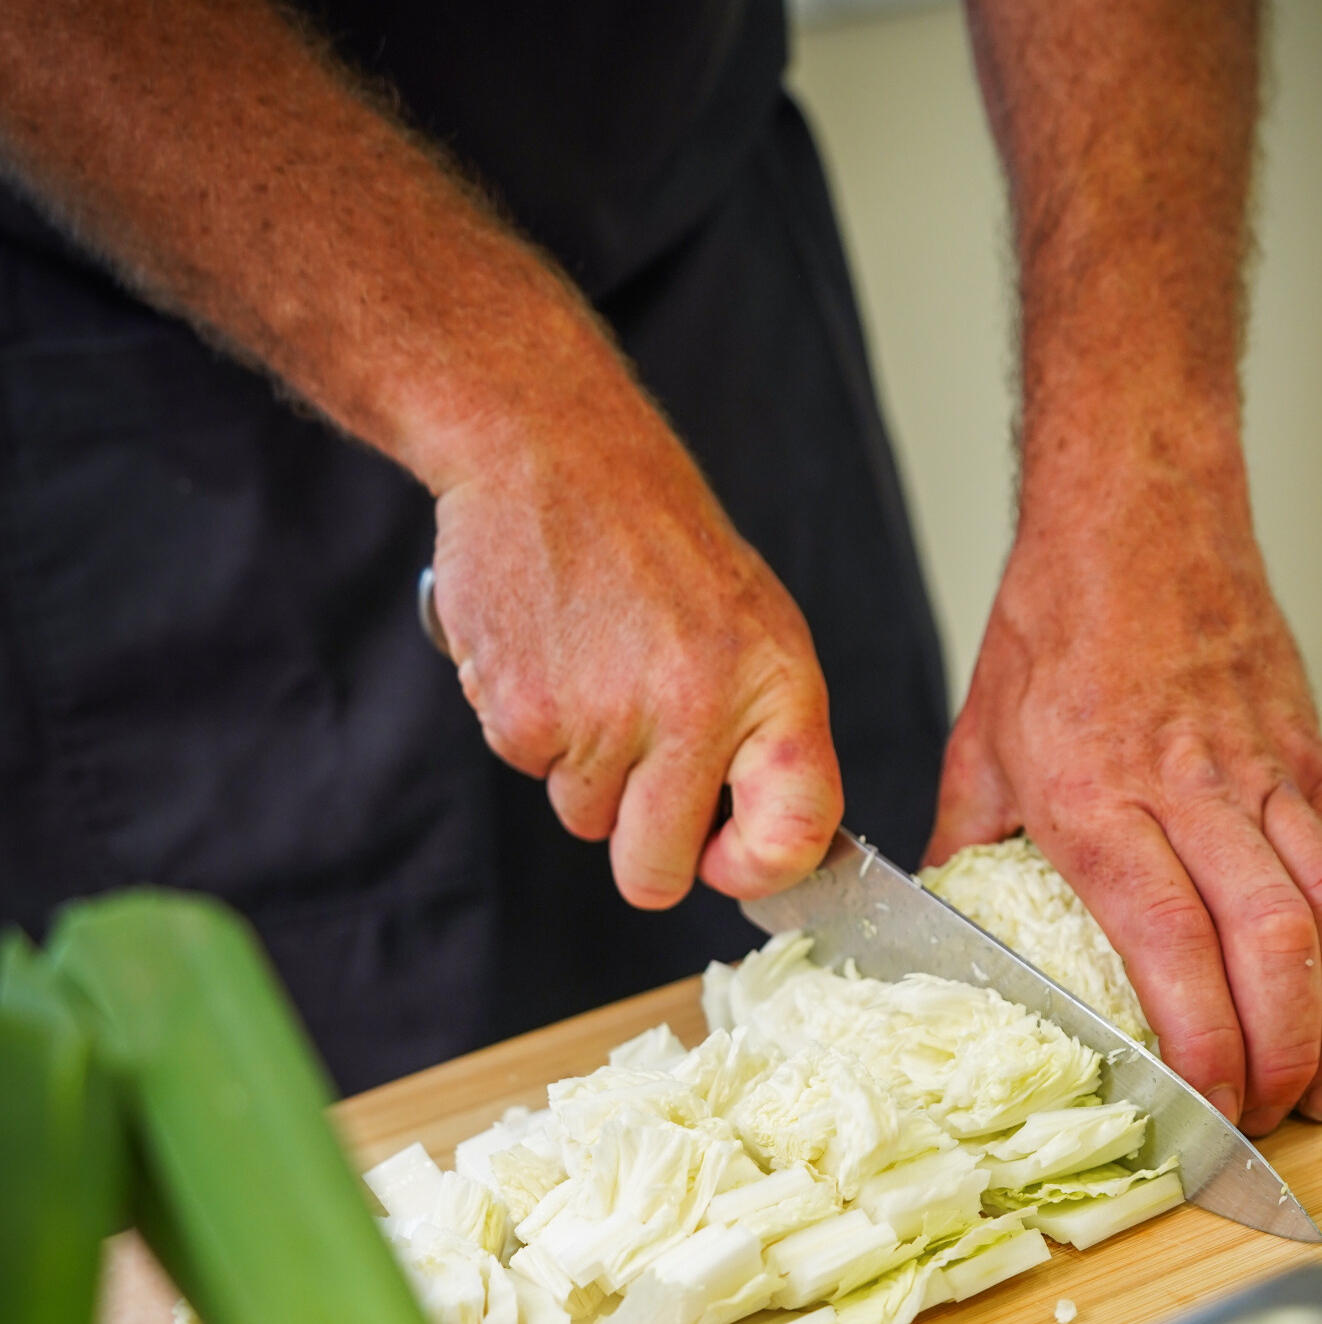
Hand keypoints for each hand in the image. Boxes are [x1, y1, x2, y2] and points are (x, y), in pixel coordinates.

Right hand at [423, 337, 842, 910]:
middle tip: (637, 769)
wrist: (551, 449)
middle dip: (642, 846)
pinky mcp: (524, 713)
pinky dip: (531, 726)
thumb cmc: (658, 542)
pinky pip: (528, 770)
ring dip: (583, 769)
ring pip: (584, 820)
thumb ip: (765, 739)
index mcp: (774, 688)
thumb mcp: (755, 627)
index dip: (756, 872)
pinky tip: (550, 652)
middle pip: (656, 873)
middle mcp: (696, 711)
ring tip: (593, 669)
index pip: (794, 836)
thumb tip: (759, 853)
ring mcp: (605, 720)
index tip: (727, 859)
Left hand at [927, 459, 1321, 1134]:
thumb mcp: (977, 746)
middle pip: (1267, 939)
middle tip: (1267, 1121)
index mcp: (1097, 796)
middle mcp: (1192, 789)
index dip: (1200, 1035)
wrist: (1136, 508)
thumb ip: (964, 855)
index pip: (1166, 938)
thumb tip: (940, 948)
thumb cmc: (1053, 624)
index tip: (1203, 1106)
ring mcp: (1267, 770)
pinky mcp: (1314, 754)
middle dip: (1278, 1049)